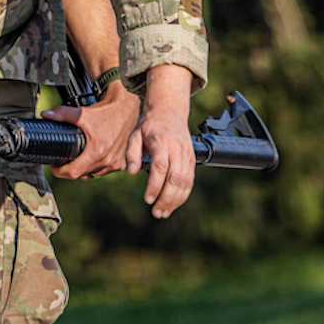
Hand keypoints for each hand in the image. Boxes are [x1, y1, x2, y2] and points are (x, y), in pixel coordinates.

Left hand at [44, 82, 139, 178]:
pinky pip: (103, 172)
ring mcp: (116, 163)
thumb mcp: (83, 113)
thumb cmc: (106, 111)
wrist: (127, 108)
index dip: (60, 171)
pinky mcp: (121, 163)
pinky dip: (96, 168)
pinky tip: (91, 158)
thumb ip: (63, 114)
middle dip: (70, 168)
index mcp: (97, 151)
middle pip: (82, 174)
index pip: (73, 172)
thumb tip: (45, 115)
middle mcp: (108, 160)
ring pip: (92, 174)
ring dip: (84, 169)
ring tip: (78, 158)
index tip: (54, 166)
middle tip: (64, 159)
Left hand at [126, 66, 194, 217]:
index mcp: (161, 142)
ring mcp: (187, 154)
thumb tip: (131, 173)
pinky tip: (173, 204)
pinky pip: (190, 180)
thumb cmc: (149, 125)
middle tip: (156, 212)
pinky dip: (183, 195)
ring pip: (185, 182)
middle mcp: (177, 149)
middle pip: (175, 178)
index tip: (147, 199)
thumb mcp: (135, 134)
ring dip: (175, 201)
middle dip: (166, 198)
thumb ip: (132, 153)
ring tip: (163, 213)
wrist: (170, 111)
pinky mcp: (192, 159)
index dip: (155, 185)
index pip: (160, 167)